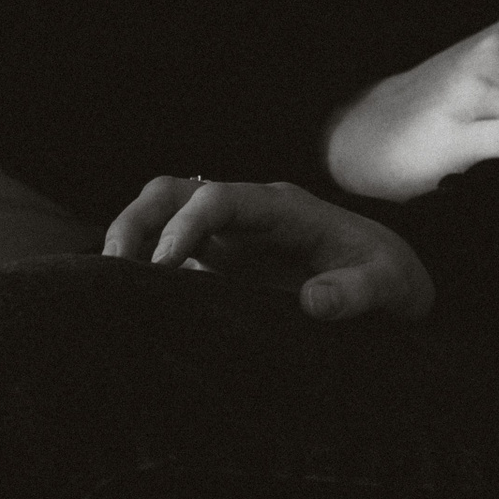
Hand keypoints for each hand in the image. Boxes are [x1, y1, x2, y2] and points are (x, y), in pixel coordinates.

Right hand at [104, 177, 433, 319]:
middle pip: (173, 193)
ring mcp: (229, 234)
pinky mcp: (219, 261)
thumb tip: (314, 302)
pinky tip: (127, 305)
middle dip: (135, 223)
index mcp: (282, 208)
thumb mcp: (389, 286)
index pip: (218, 199)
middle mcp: (247, 213)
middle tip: (114, 271)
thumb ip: (357, 293)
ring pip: (161, 215)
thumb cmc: (389, 279)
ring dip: (129, 240)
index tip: (162, 265)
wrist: (390, 284)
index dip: (185, 226)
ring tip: (109, 286)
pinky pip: (167, 252)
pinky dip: (142, 270)